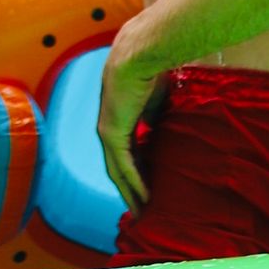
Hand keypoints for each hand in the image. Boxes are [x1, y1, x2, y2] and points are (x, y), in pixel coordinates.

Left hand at [96, 32, 162, 212]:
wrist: (139, 55)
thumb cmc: (151, 70)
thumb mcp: (156, 100)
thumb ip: (155, 117)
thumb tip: (160, 129)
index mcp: (118, 118)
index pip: (127, 152)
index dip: (136, 171)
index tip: (149, 188)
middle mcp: (108, 128)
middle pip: (118, 168)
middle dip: (130, 191)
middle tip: (143, 212)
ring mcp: (108, 132)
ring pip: (119, 171)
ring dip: (131, 193)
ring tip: (143, 213)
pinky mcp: (112, 134)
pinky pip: (125, 165)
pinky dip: (135, 183)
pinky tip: (145, 198)